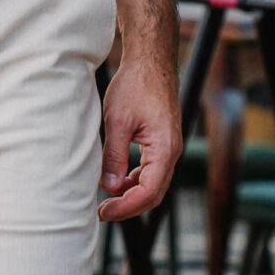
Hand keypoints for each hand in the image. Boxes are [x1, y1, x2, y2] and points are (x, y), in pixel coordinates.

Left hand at [97, 58, 181, 222]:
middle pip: (154, 194)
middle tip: (102, 212)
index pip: (148, 192)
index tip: (104, 212)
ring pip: (153, 183)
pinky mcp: (162, 142)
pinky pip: (151, 170)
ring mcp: (169, 147)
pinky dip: (135, 180)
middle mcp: (172, 152)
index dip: (126, 207)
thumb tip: (108, 187)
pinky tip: (117, 180)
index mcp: (165, 149)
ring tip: (106, 198)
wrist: (150, 61)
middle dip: (129, 207)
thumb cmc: (135, 85)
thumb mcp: (117, 121)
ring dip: (131, 194)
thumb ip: (114, 156)